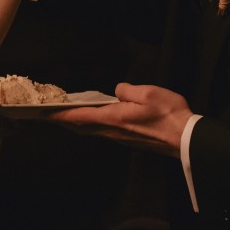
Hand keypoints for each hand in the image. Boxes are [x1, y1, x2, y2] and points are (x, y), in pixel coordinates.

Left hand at [48, 83, 194, 157]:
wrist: (185, 138)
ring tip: (65, 115)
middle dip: (63, 121)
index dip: (61, 115)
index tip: (44, 113)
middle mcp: (113, 131)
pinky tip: (92, 119)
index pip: (80, 116)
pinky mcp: (128, 139)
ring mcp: (121, 137)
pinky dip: (90, 125)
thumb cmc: (168, 115)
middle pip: (81, 127)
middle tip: (47, 115)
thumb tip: (117, 91)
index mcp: (114, 118)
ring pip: (91, 130)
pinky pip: (103, 131)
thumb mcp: (147, 93)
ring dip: (76, 123)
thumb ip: (127, 90)